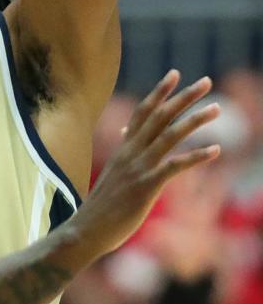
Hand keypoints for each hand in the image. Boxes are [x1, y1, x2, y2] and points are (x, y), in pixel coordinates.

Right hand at [74, 71, 220, 258]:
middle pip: (159, 116)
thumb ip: (123, 154)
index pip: (142, 112)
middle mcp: (130, 153)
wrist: (85, 230)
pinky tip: (216, 150)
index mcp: (123, 149)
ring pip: (169, 136)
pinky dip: (196, 157)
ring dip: (195, 120)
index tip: (175, 74)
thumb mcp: (112, 174)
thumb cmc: (101, 207)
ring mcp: (138, 168)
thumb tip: (125, 136)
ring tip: (217, 108)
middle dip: (183, 97)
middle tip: (205, 82)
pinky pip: (175, 167)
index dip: (159, 92)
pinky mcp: (146, 187)